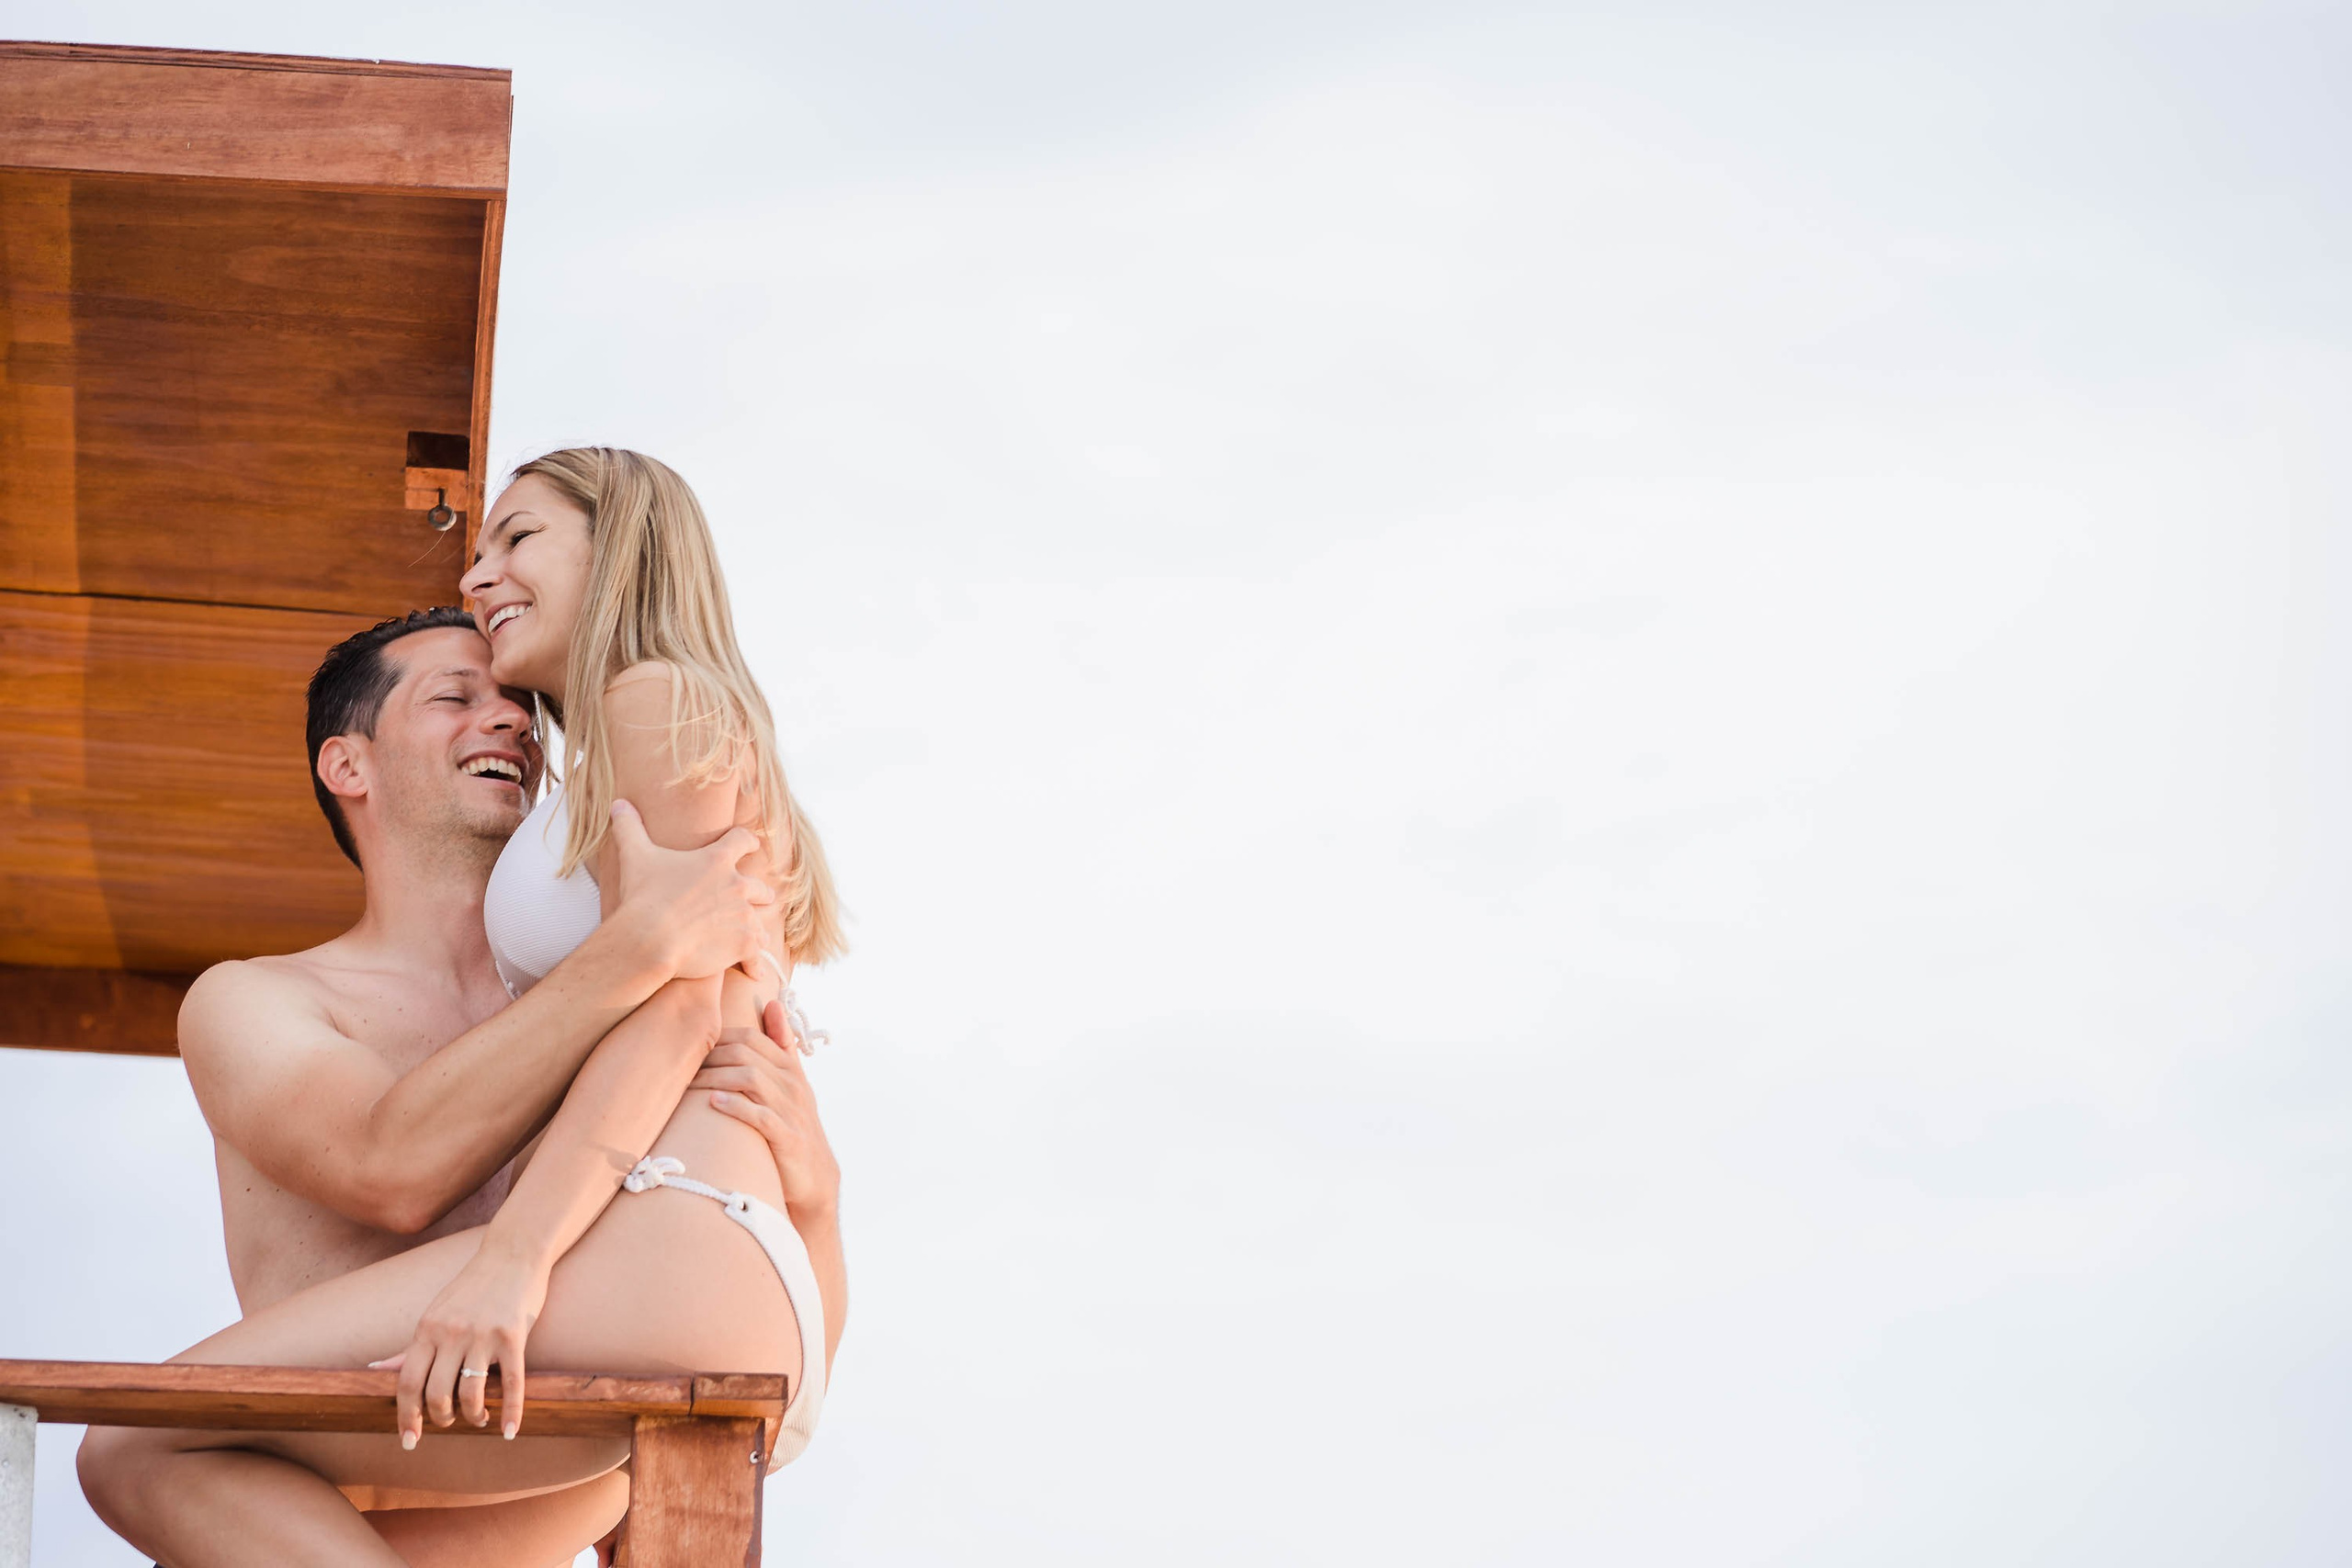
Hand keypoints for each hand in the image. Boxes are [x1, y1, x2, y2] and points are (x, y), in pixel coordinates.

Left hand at [371, 1238, 547, 1443]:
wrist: (513, 1254)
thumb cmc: (473, 1287)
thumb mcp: (435, 1313)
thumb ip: (410, 1346)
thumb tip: (375, 1368)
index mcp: (427, 1329)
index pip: (407, 1382)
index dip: (406, 1416)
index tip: (409, 1440)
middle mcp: (451, 1333)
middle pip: (436, 1393)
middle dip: (441, 1418)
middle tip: (449, 1423)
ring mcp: (483, 1335)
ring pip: (470, 1392)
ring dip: (473, 1416)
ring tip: (479, 1419)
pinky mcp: (513, 1336)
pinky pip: (512, 1382)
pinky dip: (511, 1411)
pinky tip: (508, 1431)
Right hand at [606, 799, 772, 980]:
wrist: (650, 937)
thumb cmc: (643, 896)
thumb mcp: (635, 855)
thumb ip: (630, 827)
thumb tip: (618, 803)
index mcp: (717, 860)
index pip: (744, 841)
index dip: (748, 842)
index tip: (754, 845)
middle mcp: (737, 886)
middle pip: (760, 887)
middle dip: (758, 893)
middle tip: (757, 898)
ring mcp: (743, 915)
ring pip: (761, 921)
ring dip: (757, 927)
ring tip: (754, 936)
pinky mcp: (744, 943)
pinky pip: (758, 954)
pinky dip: (756, 964)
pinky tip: (755, 973)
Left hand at [695, 999, 840, 1216]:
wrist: (815, 1178)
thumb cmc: (793, 1127)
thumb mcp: (791, 1083)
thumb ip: (781, 1045)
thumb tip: (772, 1002)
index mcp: (791, 1069)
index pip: (753, 1037)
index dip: (719, 1038)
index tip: (691, 1047)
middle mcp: (793, 1084)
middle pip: (747, 1054)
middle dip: (710, 1056)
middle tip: (681, 1066)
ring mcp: (792, 1111)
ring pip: (751, 1079)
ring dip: (715, 1078)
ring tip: (688, 1085)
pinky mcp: (788, 1138)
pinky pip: (761, 1116)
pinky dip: (736, 1107)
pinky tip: (713, 1104)